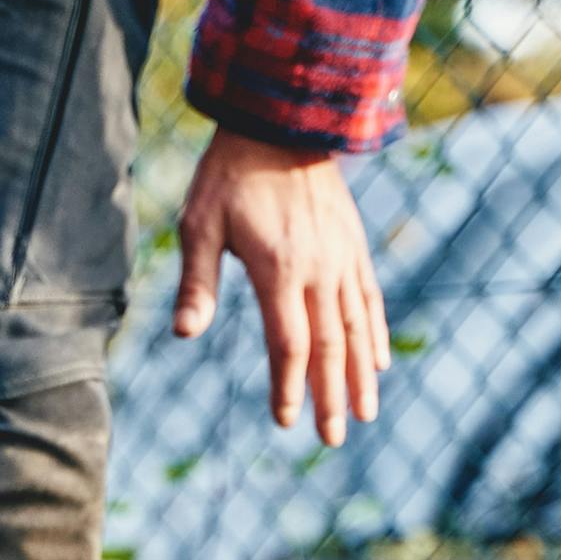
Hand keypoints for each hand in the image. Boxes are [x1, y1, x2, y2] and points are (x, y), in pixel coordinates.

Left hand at [172, 127, 389, 447]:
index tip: (287, 421)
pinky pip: (369, 299)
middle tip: (332, 439)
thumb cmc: (230, 175)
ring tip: (364, 415)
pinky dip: (374, 334)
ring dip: (359, 375)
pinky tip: (377, 363)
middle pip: (328, 347)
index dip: (289, 386)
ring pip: (356, 328)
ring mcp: (342, 258)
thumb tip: (183, 333)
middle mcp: (319, 270)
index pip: (288, 344)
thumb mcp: (199, 225)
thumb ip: (196, 283)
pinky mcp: (352, 246)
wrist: (284, 120)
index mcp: (280, 270)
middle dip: (331, 396)